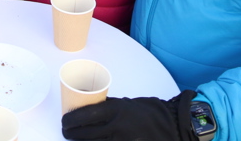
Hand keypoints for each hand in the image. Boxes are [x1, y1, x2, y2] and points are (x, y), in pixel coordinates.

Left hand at [61, 90, 197, 140]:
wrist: (174, 126)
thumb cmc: (150, 112)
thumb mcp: (128, 104)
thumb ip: (110, 108)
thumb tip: (88, 109)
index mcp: (117, 110)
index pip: (86, 115)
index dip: (71, 120)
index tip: (65, 121)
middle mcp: (118, 127)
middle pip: (87, 134)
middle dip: (72, 134)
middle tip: (67, 132)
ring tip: (78, 139)